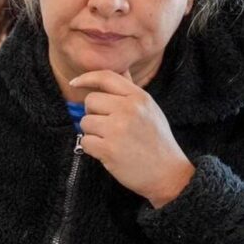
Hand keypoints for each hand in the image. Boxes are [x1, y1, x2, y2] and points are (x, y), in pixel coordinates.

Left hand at [71, 70, 194, 207]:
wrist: (168, 174)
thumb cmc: (156, 140)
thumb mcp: (150, 109)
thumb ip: (131, 90)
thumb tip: (120, 69)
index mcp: (139, 97)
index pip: (106, 77)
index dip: (87, 78)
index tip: (75, 83)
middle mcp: (129, 109)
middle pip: (90, 100)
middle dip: (93, 113)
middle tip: (107, 126)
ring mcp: (118, 129)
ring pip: (85, 122)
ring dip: (93, 133)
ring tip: (111, 141)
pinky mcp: (109, 149)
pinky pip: (85, 141)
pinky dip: (92, 148)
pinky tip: (108, 152)